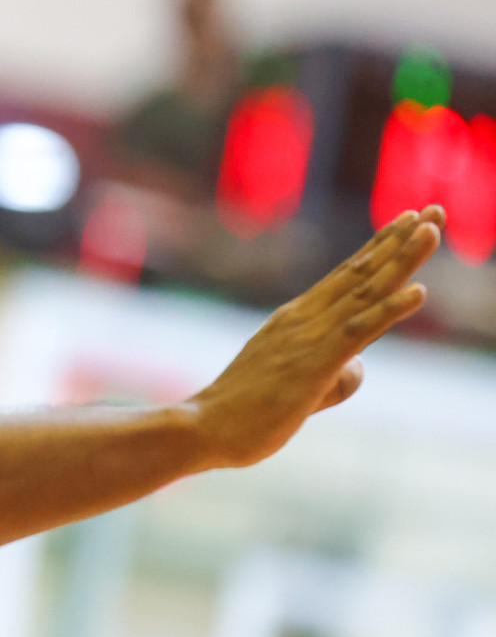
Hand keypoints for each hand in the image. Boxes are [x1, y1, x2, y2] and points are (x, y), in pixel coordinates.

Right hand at [187, 204, 444, 468]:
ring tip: (431, 229)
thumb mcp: (297, 389)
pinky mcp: (314, 364)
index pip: (346, 276)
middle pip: (360, 272)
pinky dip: (390, 309)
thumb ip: (332, 374)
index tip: (407, 219)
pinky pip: (358, 331)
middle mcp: (302, 319)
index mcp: (295, 320)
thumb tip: (359, 366)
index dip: (379, 246)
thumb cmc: (245, 415)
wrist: (204, 427)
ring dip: (402, 259)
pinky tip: (420, 292)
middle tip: (432, 209)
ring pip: (364, 292)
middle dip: (398, 240)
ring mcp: (308, 338)